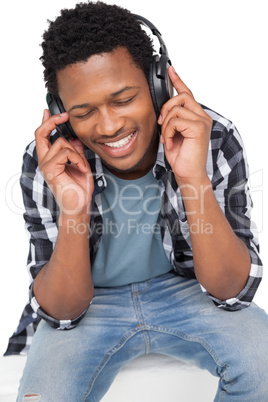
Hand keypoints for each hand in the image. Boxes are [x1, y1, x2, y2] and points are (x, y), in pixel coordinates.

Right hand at [35, 109, 93, 216]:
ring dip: (77, 153)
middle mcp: (45, 161)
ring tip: (82, 166)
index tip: (50, 112)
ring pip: (61, 143)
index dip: (46, 123)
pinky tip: (81, 168)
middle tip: (64, 115)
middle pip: (41, 134)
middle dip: (52, 121)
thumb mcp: (81, 164)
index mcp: (50, 159)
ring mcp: (46, 166)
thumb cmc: (80, 189)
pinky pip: (66, 153)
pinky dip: (77, 159)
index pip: (43, 137)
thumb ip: (76, 151)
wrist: (79, 206)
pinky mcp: (50, 170)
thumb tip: (75, 138)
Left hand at [158, 66, 212, 184]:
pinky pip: (175, 121)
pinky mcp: (198, 128)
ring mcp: (202, 121)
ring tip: (166, 139)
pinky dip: (167, 132)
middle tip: (161, 124)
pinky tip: (169, 143)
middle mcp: (203, 117)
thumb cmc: (181, 157)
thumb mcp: (172, 134)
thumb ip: (172, 120)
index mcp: (197, 117)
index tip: (170, 70)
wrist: (187, 174)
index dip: (178, 80)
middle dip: (166, 108)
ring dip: (166, 125)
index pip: (188, 94)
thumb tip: (163, 111)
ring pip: (176, 109)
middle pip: (182, 96)